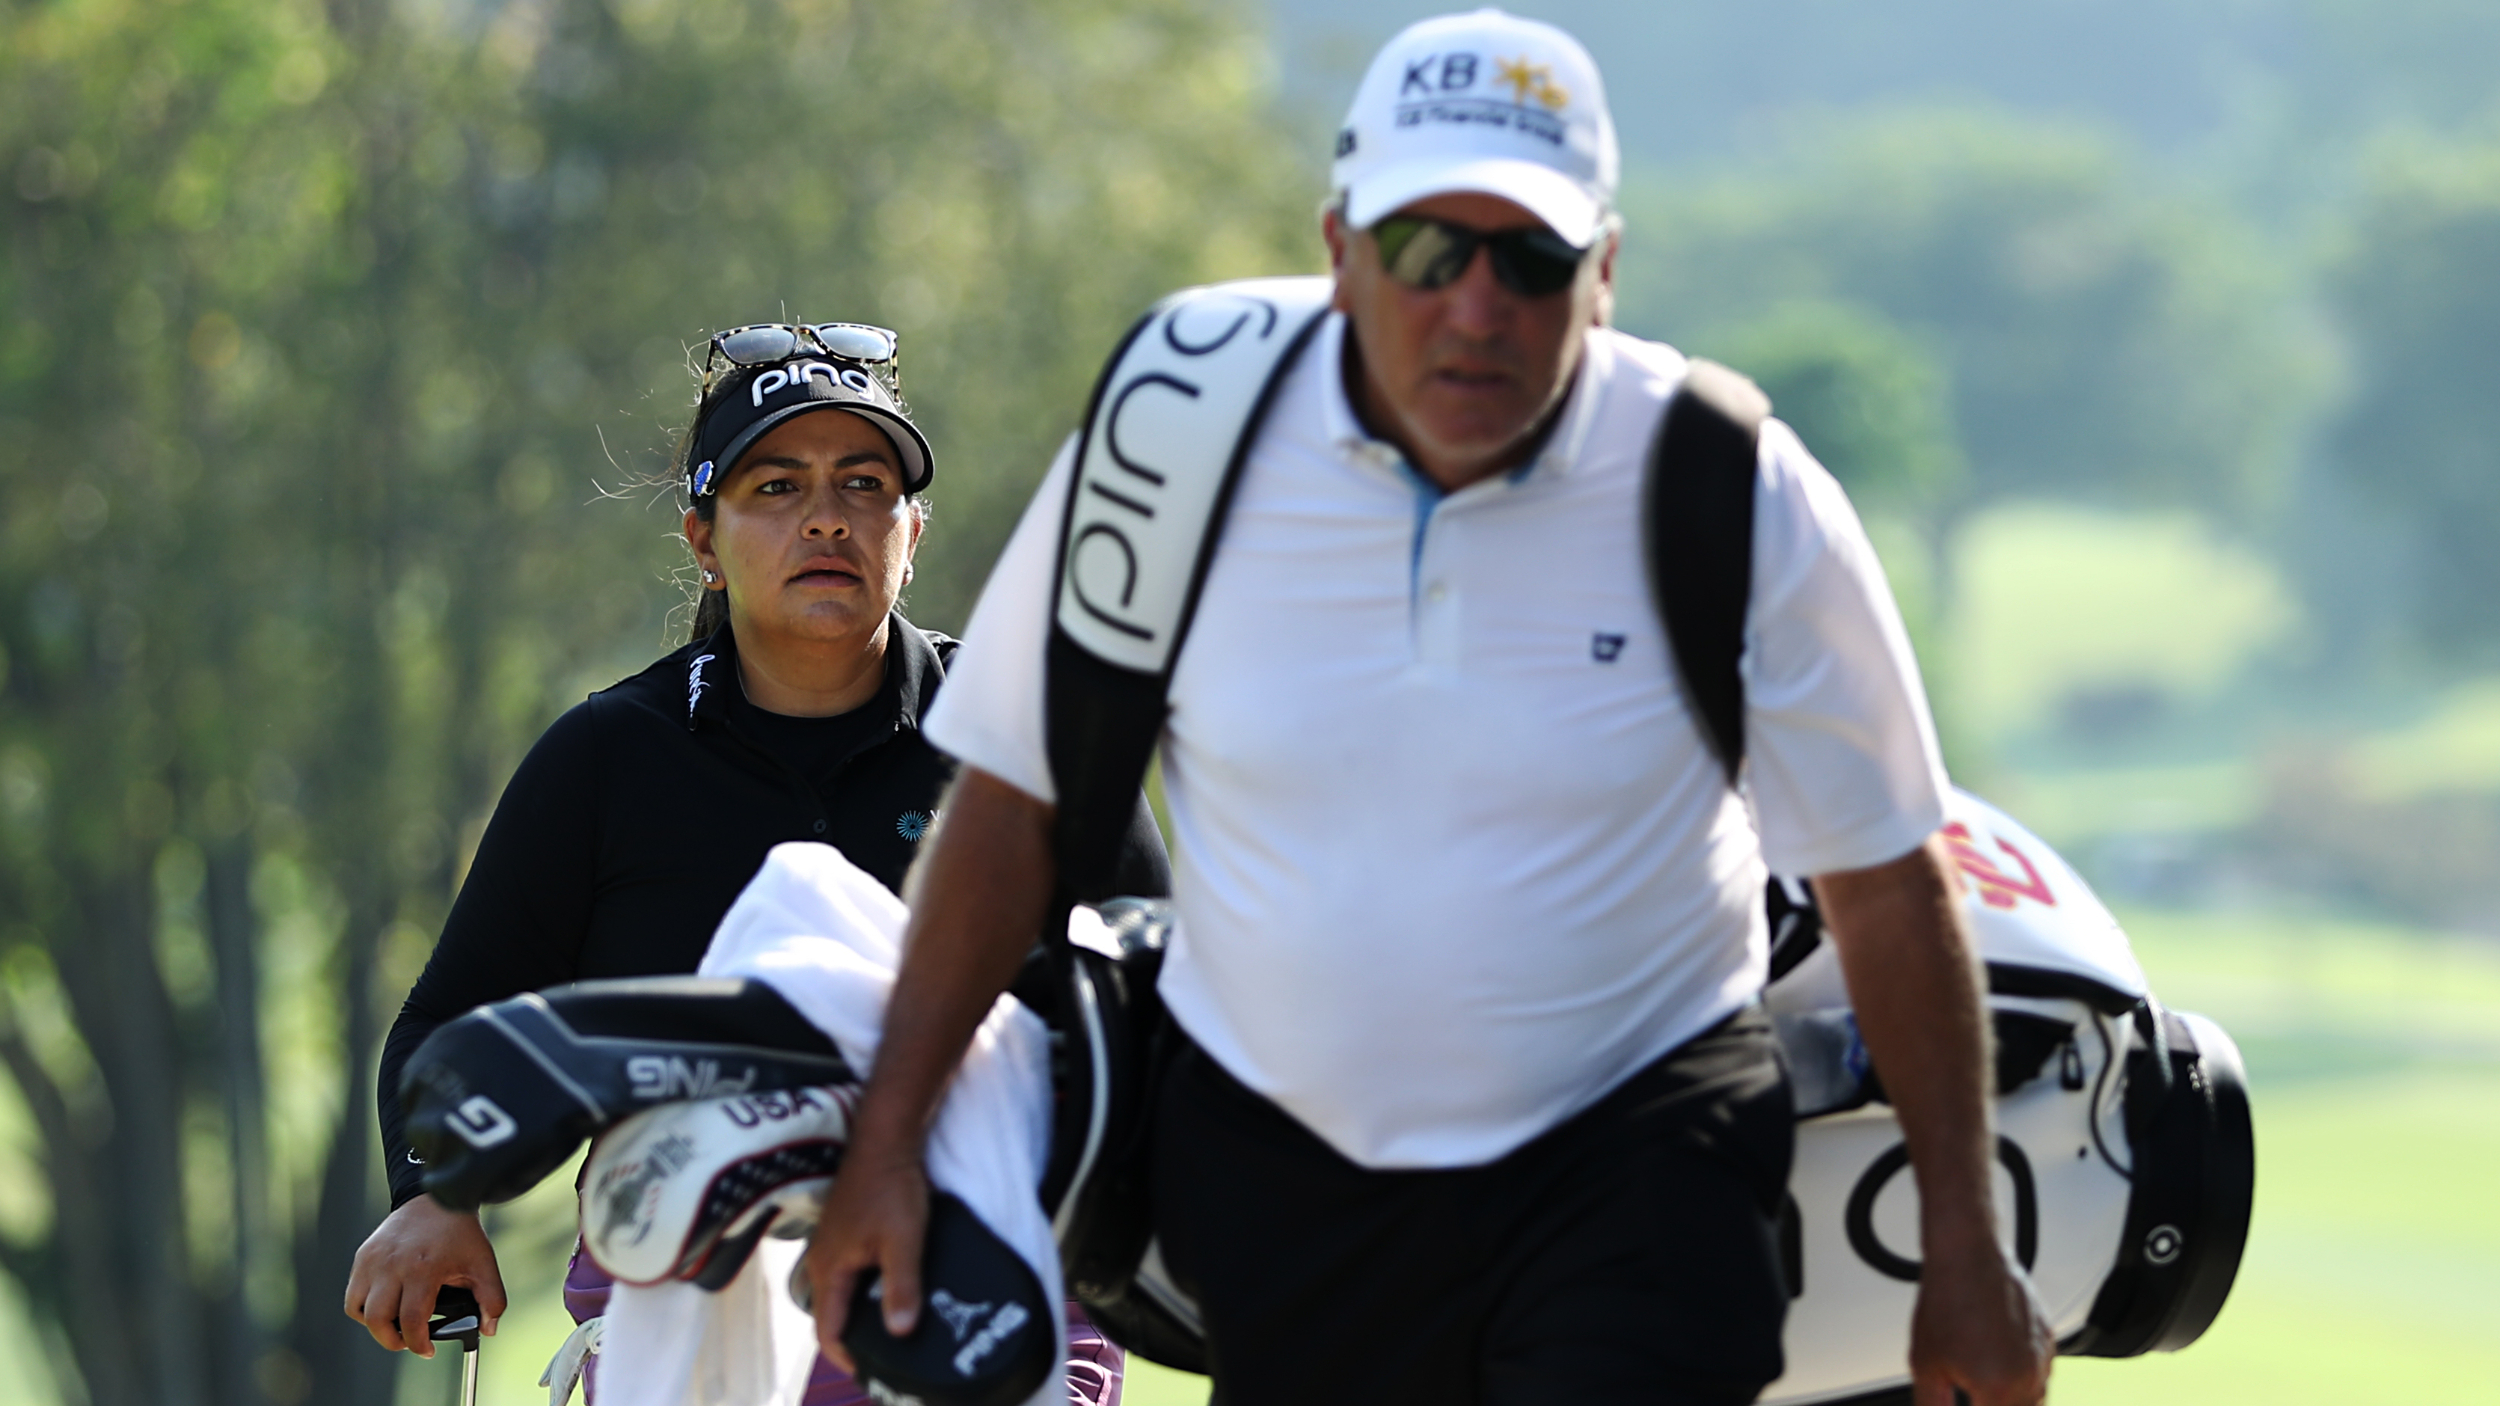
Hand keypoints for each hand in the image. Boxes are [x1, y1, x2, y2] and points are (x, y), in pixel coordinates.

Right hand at [342, 1196, 506, 1358]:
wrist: (438, 1197)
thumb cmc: (460, 1233)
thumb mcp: (484, 1264)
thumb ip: (492, 1299)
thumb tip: (488, 1329)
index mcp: (423, 1269)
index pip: (412, 1320)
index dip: (418, 1343)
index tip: (428, 1350)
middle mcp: (392, 1265)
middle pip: (378, 1320)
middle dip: (393, 1341)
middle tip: (408, 1342)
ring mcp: (373, 1260)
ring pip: (360, 1309)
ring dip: (375, 1326)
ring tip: (396, 1325)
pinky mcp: (363, 1256)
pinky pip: (353, 1294)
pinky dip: (363, 1308)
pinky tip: (384, 1306)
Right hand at [805, 1129, 929, 1370]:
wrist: (885, 1139)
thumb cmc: (891, 1188)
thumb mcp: (903, 1241)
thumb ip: (902, 1286)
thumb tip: (900, 1332)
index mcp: (828, 1269)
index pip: (828, 1330)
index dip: (848, 1357)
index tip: (873, 1374)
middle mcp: (821, 1261)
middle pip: (831, 1314)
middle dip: (853, 1339)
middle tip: (886, 1356)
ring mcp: (830, 1244)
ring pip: (840, 1293)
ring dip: (859, 1313)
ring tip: (891, 1328)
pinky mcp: (843, 1232)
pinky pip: (848, 1273)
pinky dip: (863, 1290)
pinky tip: (889, 1290)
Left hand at [1909, 1234, 2054, 1405]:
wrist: (1966, 1256)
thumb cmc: (1947, 1301)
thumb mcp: (1926, 1364)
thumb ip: (1932, 1404)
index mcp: (1997, 1390)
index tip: (1967, 1398)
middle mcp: (2027, 1377)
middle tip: (1974, 1393)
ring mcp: (2042, 1356)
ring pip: (2037, 1398)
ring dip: (2014, 1399)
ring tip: (1984, 1380)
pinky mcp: (2048, 1338)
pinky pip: (2043, 1371)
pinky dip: (2025, 1376)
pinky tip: (2000, 1363)